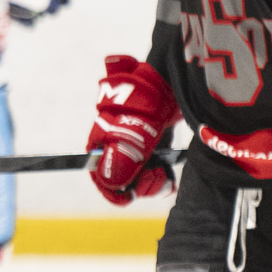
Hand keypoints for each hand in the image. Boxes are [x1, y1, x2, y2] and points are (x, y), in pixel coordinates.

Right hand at [85, 54, 176, 205]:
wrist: (170, 83)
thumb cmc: (147, 102)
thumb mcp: (135, 130)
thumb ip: (122, 157)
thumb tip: (113, 183)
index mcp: (100, 145)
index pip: (102, 180)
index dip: (117, 189)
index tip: (136, 189)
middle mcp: (113, 148)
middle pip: (122, 182)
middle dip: (140, 185)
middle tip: (157, 173)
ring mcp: (132, 147)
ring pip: (139, 179)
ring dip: (152, 181)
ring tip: (164, 171)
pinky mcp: (150, 147)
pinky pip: (152, 172)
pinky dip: (161, 176)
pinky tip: (168, 171)